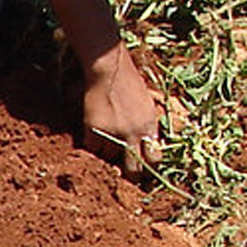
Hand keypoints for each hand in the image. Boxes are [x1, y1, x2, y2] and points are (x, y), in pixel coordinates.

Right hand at [81, 44, 163, 179]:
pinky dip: (91, 145)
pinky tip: (92, 138)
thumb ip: (149, 127)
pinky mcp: (94, 129)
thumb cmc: (130, 83)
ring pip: (109, 158)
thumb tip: (149, 146)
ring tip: (105, 146)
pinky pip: (92, 148)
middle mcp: (134, 133)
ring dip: (107, 155)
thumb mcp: (148, 106)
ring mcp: (113, 132)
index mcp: (150, 127)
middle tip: (124, 175)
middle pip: (133, 169)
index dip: (148, 166)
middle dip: (130, 175)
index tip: (143, 168)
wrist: (109, 71)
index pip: (154, 159)